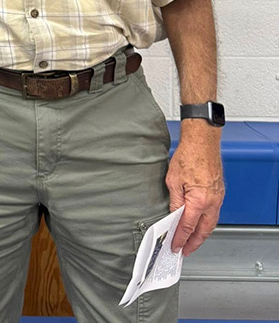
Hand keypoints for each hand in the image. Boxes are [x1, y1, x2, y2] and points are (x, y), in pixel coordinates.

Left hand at [166, 126, 223, 255]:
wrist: (202, 141)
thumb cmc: (188, 156)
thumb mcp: (173, 180)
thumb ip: (174, 201)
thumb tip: (173, 215)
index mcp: (199, 201)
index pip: (187, 227)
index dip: (180, 239)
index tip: (175, 246)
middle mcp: (211, 202)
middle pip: (203, 230)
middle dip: (194, 243)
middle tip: (185, 250)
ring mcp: (217, 197)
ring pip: (210, 223)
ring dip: (201, 234)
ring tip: (192, 241)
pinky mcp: (219, 192)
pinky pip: (213, 213)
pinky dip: (206, 222)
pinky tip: (200, 223)